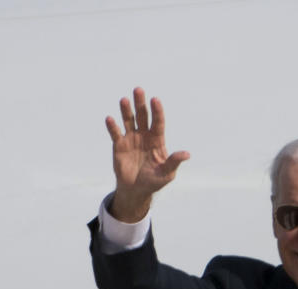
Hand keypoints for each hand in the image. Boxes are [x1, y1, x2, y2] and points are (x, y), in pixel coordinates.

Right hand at [104, 87, 189, 221]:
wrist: (136, 189)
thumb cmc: (154, 181)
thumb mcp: (167, 173)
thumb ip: (174, 162)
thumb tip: (187, 154)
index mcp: (157, 140)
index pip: (158, 122)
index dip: (157, 111)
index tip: (155, 99)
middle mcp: (144, 136)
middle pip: (143, 116)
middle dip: (141, 103)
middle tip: (138, 89)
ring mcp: (131, 138)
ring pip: (129, 120)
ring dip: (126, 110)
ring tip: (124, 100)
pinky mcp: (119, 145)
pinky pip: (115, 133)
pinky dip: (113, 126)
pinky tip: (110, 119)